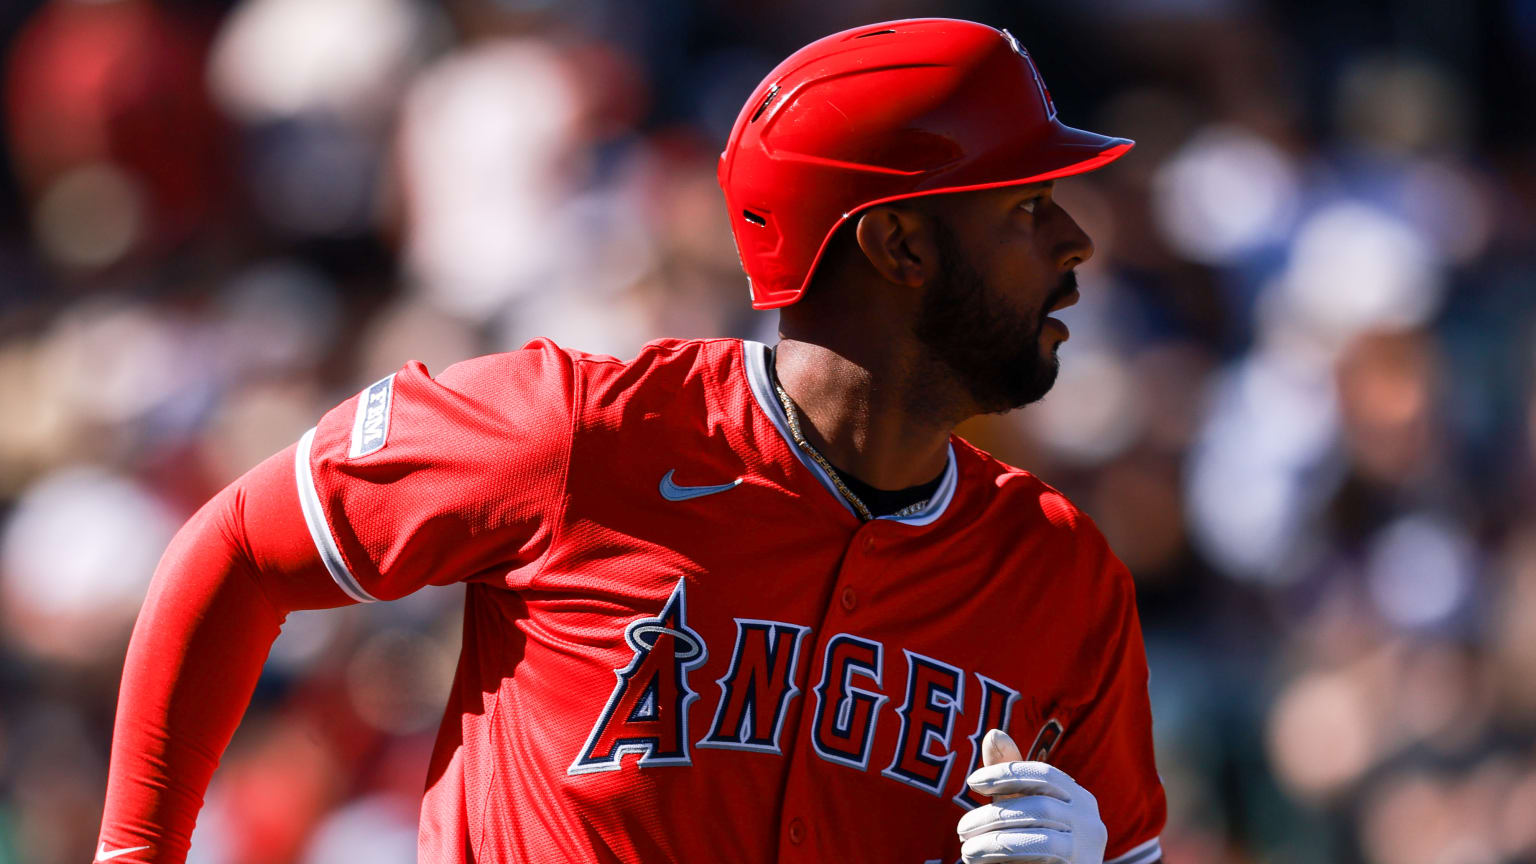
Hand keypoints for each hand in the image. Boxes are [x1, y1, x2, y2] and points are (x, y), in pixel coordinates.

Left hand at [956, 729, 1107, 863]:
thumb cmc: (1030, 843)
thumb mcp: (1017, 805)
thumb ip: (1008, 773)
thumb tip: (994, 733)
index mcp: (1079, 798)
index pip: (1045, 774)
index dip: (1007, 773)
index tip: (972, 781)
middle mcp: (1091, 821)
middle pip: (1040, 807)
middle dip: (994, 815)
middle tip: (961, 828)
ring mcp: (1089, 850)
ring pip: (1040, 838)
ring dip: (995, 842)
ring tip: (967, 850)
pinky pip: (1040, 857)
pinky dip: (1007, 857)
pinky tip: (983, 862)